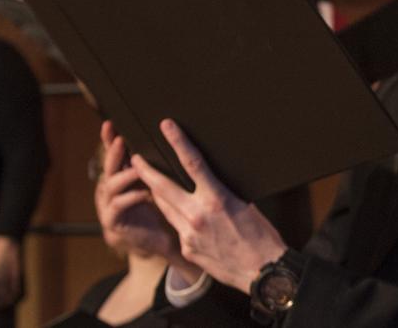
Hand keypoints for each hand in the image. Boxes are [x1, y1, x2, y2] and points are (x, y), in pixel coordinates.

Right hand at [96, 121, 181, 261]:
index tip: (111, 123)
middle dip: (114, 152)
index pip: (113, 154)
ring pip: (112, 184)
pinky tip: (145, 193)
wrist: (150, 243)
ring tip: (138, 167)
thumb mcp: (155, 184)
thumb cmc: (156, 210)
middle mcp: (109, 188)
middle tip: (120, 140)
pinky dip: (132, 197)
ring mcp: (107, 204)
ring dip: (125, 174)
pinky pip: (119, 205)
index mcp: (118, 176)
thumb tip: (170, 139)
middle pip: (109, 165)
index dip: (109, 138)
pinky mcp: (112, 221)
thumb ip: (155, 166)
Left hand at [131, 119, 285, 290]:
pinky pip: (176, 227)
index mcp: (217, 199)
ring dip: (157, 193)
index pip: (192, 163)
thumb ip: (222, 194)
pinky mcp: (187, 248)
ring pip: (165, 206)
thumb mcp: (244, 206)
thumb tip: (210, 183)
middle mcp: (198, 215)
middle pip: (163, 186)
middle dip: (146, 171)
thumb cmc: (260, 236)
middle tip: (136, 158)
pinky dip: (177, 219)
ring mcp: (189, 233)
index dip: (178, 142)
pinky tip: (182, 217)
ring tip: (150, 182)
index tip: (166, 126)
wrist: (261, 271)